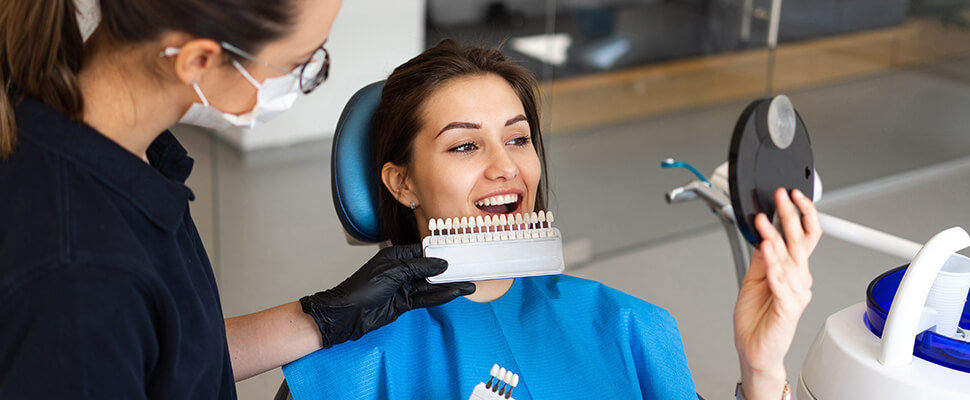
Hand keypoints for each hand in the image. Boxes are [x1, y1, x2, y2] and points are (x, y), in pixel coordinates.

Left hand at [300, 243, 475, 347]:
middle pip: (430, 270)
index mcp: (396, 255)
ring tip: (467, 285)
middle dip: (448, 271)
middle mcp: (401, 270)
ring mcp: (403, 288)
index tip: (458, 253)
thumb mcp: (392, 272)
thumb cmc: (361, 288)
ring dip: (448, 287)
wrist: (347, 314)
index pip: (423, 252)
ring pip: (430, 286)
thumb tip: (440, 264)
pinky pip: (426, 299)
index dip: (440, 253)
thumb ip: (418, 268)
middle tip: (468, 270)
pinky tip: (453, 294)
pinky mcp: (404, 303)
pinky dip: (439, 297)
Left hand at [733, 188, 820, 398]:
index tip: (791, 195)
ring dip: (776, 237)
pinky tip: (767, 248)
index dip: (802, 214)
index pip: (805, 237)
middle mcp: (800, 281)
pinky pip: (781, 281)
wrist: (755, 351)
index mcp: (794, 272)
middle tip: (781, 196)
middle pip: (801, 242)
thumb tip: (763, 232)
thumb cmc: (757, 319)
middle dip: (790, 215)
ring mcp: (796, 294)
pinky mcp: (788, 307)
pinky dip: (773, 263)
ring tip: (764, 221)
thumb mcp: (755, 279)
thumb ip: (762, 257)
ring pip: (789, 259)